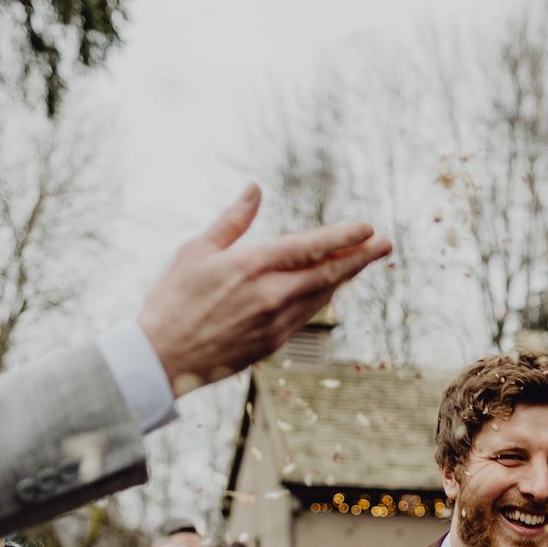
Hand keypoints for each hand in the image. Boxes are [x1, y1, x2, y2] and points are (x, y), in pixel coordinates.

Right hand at [137, 185, 392, 394]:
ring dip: (344, 277)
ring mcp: (275, 323)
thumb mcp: (196, 250)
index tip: (368, 228)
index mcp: (252, 266)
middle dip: (360, 257)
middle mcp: (271, 295)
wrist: (162, 357)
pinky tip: (329, 288)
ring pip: (321, 296)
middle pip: (328, 273)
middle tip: (386, 244)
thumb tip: (254, 189)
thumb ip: (233, 220)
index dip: (344, 237)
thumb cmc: (172, 298)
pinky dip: (322, 298)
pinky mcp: (273, 344)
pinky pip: (307, 316)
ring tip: (362, 261)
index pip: (310, 247)